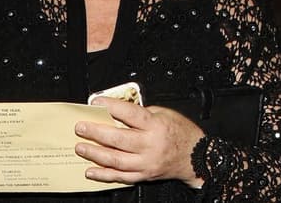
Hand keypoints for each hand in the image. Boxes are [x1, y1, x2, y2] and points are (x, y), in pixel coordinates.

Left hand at [74, 96, 204, 187]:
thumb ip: (141, 113)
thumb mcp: (164, 114)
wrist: (199, 158)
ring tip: (81, 147)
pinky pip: (121, 177)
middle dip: (96, 132)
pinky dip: (104, 175)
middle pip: (118, 139)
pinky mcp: (145, 175)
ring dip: (95, 154)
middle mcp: (150, 145)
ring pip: (117, 160)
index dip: (111, 106)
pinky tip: (91, 171)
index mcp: (155, 125)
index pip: (130, 113)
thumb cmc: (181, 133)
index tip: (95, 101)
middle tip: (80, 128)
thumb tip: (115, 111)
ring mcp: (147, 162)